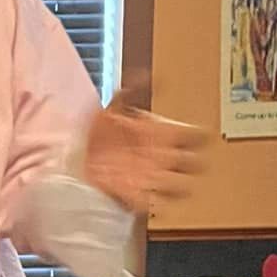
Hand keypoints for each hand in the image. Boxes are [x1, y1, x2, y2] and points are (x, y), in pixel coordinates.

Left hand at [81, 73, 207, 212]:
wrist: (74, 160)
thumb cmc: (96, 134)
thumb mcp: (110, 108)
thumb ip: (129, 92)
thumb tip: (145, 74)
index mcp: (161, 135)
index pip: (193, 136)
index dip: (199, 135)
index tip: (202, 134)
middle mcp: (161, 157)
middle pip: (193, 163)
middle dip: (194, 162)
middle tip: (190, 160)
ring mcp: (151, 178)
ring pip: (181, 185)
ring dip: (179, 184)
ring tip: (174, 181)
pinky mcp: (137, 196)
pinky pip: (155, 202)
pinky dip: (155, 201)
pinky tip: (150, 196)